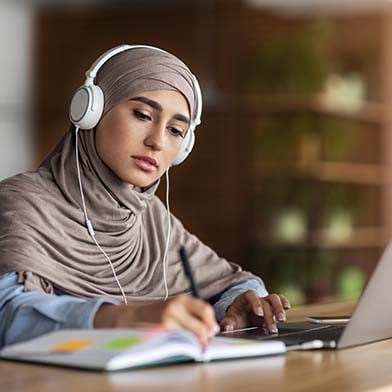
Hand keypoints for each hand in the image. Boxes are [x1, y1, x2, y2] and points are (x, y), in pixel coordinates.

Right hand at [94, 294, 219, 344]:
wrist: (133, 317)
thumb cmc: (158, 314)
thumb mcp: (176, 307)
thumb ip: (193, 314)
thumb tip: (213, 329)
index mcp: (182, 299)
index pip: (205, 310)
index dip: (211, 323)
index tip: (212, 331)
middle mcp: (176, 307)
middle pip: (201, 325)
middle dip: (206, 336)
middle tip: (204, 342)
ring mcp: (168, 320)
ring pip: (192, 336)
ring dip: (195, 342)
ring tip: (192, 343)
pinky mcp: (162, 332)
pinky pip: (180, 341)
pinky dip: (184, 345)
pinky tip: (181, 344)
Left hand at [220, 291, 289, 333]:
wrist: (242, 316)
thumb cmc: (236, 317)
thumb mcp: (230, 320)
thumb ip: (227, 323)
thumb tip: (226, 327)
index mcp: (244, 298)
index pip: (251, 295)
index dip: (256, 302)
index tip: (259, 313)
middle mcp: (256, 298)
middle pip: (265, 301)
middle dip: (269, 315)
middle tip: (272, 329)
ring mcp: (265, 301)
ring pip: (274, 298)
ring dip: (279, 308)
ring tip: (282, 320)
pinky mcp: (272, 306)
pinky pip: (280, 299)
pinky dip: (284, 301)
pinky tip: (287, 307)